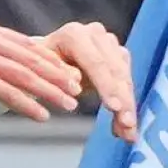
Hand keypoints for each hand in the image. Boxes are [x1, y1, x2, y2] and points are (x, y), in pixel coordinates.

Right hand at [0, 19, 84, 121]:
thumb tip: (18, 70)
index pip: (26, 46)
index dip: (50, 62)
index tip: (68, 75)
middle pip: (30, 59)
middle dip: (57, 76)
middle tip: (77, 89)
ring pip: (24, 76)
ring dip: (50, 92)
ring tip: (68, 105)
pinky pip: (8, 93)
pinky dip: (28, 105)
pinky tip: (42, 116)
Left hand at [43, 22, 137, 141]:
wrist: (46, 61)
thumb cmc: (38, 68)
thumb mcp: (39, 72)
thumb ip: (57, 74)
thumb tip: (77, 81)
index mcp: (74, 35)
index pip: (95, 62)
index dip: (106, 85)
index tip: (114, 107)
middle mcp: (95, 35)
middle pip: (114, 70)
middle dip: (123, 100)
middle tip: (127, 125)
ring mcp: (109, 44)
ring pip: (124, 77)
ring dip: (129, 106)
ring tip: (128, 131)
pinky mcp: (118, 55)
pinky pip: (127, 82)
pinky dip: (127, 105)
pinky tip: (126, 126)